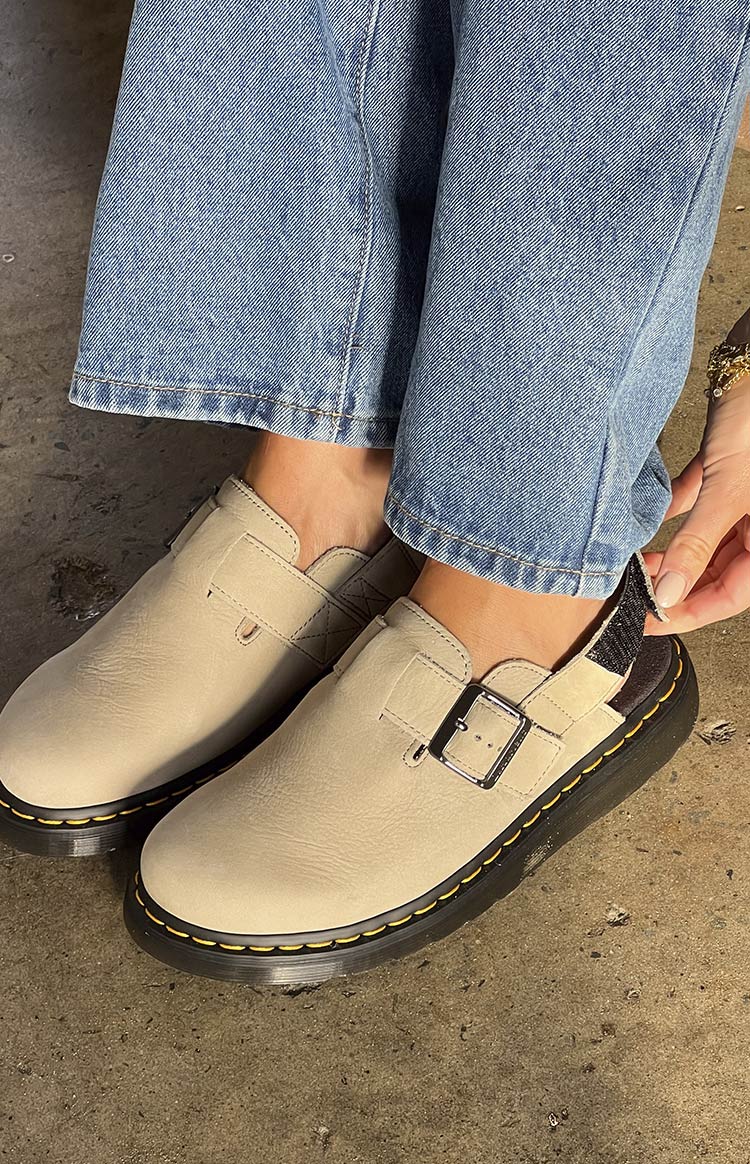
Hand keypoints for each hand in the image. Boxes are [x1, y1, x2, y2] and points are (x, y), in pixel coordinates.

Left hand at [645, 375, 749, 634]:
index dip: (689, 612)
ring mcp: (746, 496)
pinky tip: (649, 517)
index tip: (648, 621)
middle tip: (633, 593)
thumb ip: (696, 544)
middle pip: (716, 570)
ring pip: (706, 539)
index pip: (731, 595)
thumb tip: (670, 595)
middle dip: (676, 582)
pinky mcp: (728, 467)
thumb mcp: (727, 489)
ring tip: (635, 560)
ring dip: (673, 551)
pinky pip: (700, 500)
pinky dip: (676, 510)